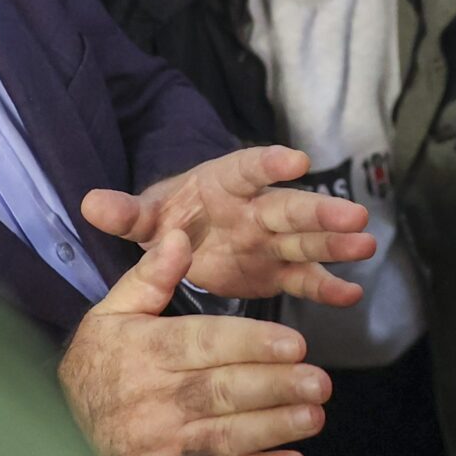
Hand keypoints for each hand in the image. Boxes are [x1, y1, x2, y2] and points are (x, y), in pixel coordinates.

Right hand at [59, 231, 331, 455]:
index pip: (203, 343)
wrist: (64, 436)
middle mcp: (153, 397)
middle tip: (319, 380)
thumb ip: (149, 277)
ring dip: (274, 427)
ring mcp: (161, 441)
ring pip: (225, 433)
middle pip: (221, 390)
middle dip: (274, 386)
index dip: (251, 344)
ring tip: (314, 415)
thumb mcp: (110, 314)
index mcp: (144, 349)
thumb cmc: (98, 367)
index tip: (295, 343)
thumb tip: (180, 237)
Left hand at [83, 144, 376, 304]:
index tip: (297, 161)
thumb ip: (125, 213)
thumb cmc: (167, 219)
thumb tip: (90, 203)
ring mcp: (270, 240)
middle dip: (321, 211)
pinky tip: (351, 294)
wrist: (182, 240)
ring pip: (307, 240)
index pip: (250, 168)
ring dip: (336, 244)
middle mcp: (255, 208)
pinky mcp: (277, 270)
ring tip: (365, 246)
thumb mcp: (144, 217)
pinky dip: (327, 285)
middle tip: (355, 216)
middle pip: (290, 207)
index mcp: (223, 184)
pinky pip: (305, 277)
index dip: (271, 163)